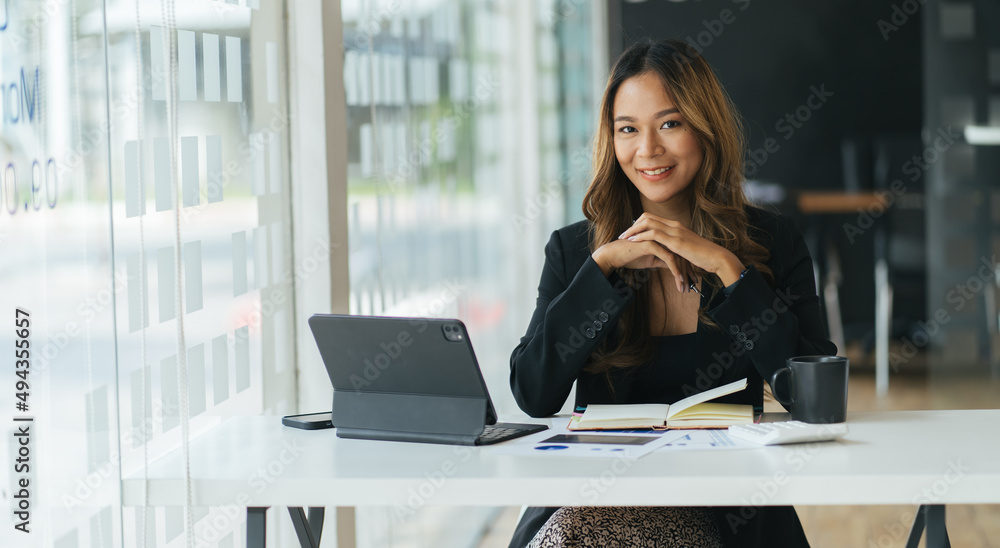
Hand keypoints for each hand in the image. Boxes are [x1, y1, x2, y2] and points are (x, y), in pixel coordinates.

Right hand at [591, 235, 697, 293]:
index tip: (693, 279)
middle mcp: (661, 235)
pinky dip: (675, 269)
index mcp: (662, 237)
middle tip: (693, 285)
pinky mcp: (651, 244)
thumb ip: (663, 260)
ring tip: (686, 286)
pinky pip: (668, 258)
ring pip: (677, 255)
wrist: (614, 255)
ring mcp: (656, 238)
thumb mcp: (651, 261)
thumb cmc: (630, 257)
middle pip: (682, 253)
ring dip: (683, 273)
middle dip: (689, 270)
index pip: (681, 251)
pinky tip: (678, 279)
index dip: (688, 265)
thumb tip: (673, 267)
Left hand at [616, 213, 744, 288]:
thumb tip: (667, 251)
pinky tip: (633, 242)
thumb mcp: (686, 249)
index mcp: (676, 226)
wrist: (716, 258)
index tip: (630, 233)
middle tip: (622, 234)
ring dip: (633, 230)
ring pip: (648, 223)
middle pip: (647, 217)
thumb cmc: (703, 256)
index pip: (653, 218)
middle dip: (633, 225)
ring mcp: (675, 231)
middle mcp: (674, 225)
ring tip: (623, 238)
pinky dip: (641, 236)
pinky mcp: (676, 241)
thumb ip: (675, 246)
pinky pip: (653, 234)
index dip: (639, 224)